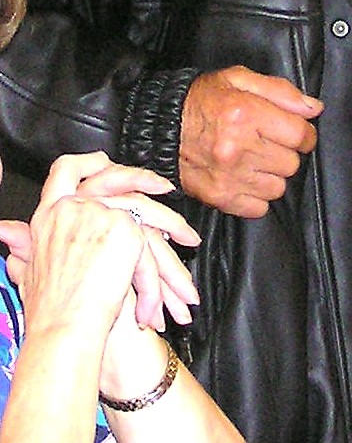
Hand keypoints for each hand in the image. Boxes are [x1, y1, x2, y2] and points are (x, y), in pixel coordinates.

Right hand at [0, 152, 200, 330]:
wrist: (61, 335)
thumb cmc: (46, 313)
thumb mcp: (29, 273)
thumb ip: (23, 248)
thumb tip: (5, 231)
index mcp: (49, 216)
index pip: (63, 172)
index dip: (86, 163)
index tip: (103, 161)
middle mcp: (73, 209)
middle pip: (111, 178)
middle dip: (140, 178)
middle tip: (164, 185)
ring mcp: (99, 215)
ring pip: (144, 209)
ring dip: (171, 222)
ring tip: (189, 237)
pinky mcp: (125, 230)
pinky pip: (150, 243)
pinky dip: (160, 272)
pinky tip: (175, 274)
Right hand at [180, 67, 323, 216]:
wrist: (159, 127)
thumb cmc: (201, 100)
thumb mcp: (239, 79)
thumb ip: (281, 91)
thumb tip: (314, 108)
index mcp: (246, 113)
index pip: (301, 134)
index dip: (303, 133)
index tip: (293, 131)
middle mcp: (238, 147)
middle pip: (292, 162)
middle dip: (285, 152)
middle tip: (266, 142)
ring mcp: (229, 176)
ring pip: (279, 187)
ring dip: (272, 174)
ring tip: (254, 159)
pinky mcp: (220, 197)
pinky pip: (260, 207)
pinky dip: (257, 195)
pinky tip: (245, 177)